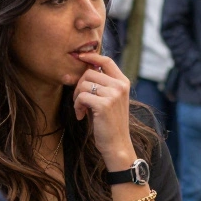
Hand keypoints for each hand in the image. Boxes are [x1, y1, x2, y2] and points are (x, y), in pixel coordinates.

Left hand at [72, 52, 135, 168]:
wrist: (117, 144)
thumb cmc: (109, 122)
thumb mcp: (109, 99)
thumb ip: (100, 83)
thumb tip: (81, 66)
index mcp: (123, 82)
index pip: (106, 61)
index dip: (91, 56)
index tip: (79, 57)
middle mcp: (120, 86)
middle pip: (89, 73)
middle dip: (79, 86)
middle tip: (80, 101)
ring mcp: (114, 94)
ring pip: (83, 85)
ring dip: (77, 98)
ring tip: (82, 110)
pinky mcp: (104, 104)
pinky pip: (81, 97)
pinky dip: (77, 106)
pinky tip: (81, 116)